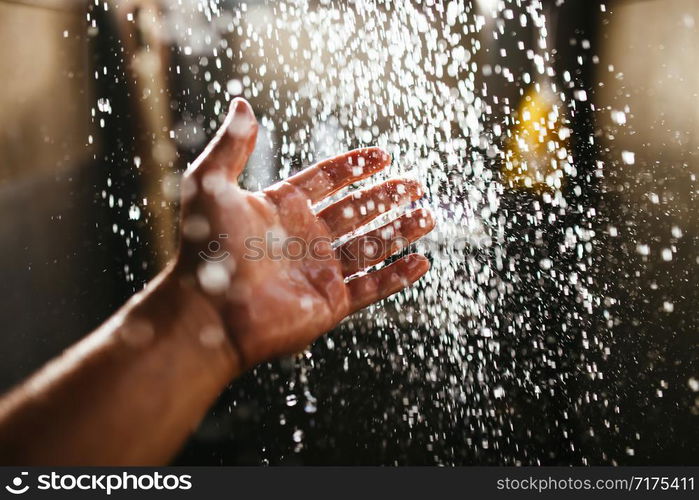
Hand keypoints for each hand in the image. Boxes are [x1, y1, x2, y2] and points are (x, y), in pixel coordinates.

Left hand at [174, 98, 434, 369]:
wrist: (207, 313)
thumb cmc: (205, 248)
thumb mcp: (212, 184)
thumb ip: (233, 145)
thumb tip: (241, 102)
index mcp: (281, 208)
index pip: (326, 180)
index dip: (354, 167)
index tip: (383, 155)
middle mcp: (304, 237)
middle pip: (355, 210)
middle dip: (387, 196)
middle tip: (416, 184)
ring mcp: (319, 270)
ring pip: (370, 245)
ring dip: (400, 231)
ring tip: (427, 215)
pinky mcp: (330, 302)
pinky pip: (372, 286)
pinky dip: (396, 276)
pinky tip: (420, 262)